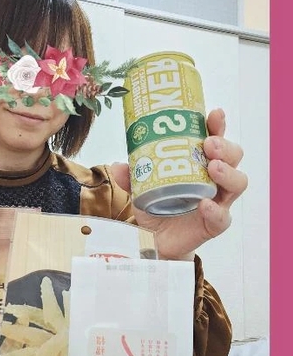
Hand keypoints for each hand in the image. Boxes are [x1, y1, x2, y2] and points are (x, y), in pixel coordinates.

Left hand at [110, 108, 247, 259]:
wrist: (154, 241)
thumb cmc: (156, 206)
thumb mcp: (140, 188)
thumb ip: (131, 176)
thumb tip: (118, 165)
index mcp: (200, 162)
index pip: (215, 138)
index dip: (217, 125)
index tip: (213, 114)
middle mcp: (214, 179)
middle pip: (233, 156)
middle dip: (225, 146)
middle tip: (209, 144)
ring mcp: (218, 201)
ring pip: (237, 183)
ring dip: (228, 172)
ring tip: (213, 167)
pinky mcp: (214, 224)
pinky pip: (222, 217)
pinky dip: (215, 210)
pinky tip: (205, 205)